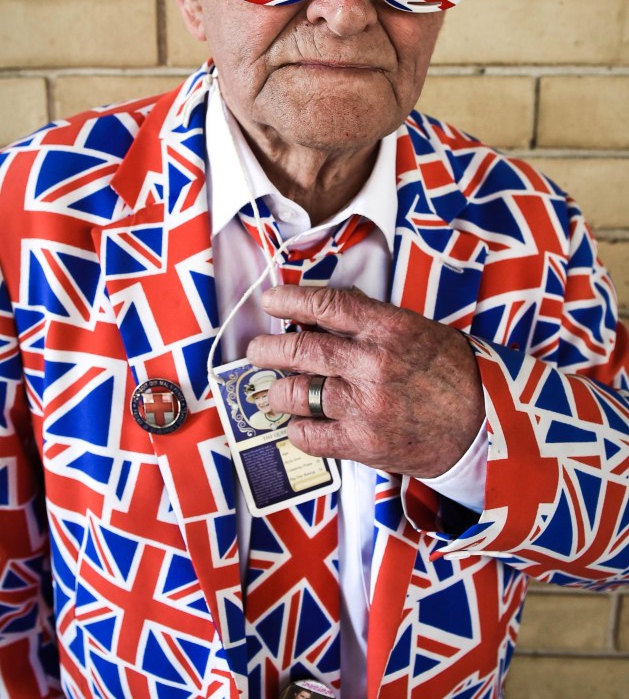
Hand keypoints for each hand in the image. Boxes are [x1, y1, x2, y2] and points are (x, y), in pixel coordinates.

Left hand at [247, 285, 484, 478]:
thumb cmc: (449, 372)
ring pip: (297, 393)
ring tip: (275, 392)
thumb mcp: (415, 329)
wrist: (481, 424)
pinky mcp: (364, 443)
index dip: (290, 300)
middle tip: (256, 350)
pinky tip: (300, 425)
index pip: (326, 305)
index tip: (270, 300)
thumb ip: (370, 320)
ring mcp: (365, 405)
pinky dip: (298, 430)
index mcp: (387, 329)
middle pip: (300, 350)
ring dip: (278, 392)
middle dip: (268, 349)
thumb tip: (324, 310)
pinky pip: (311, 436)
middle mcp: (372, 364)